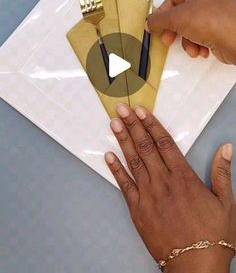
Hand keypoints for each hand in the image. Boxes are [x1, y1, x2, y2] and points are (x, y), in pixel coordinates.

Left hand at [105, 104, 235, 271]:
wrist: (196, 266)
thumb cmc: (214, 235)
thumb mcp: (226, 202)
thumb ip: (222, 172)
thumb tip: (226, 148)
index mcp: (184, 177)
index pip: (164, 143)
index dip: (152, 125)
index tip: (142, 111)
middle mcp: (163, 182)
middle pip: (145, 147)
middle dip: (133, 126)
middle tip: (121, 109)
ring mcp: (148, 196)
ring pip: (133, 162)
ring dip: (122, 141)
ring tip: (113, 124)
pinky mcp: (138, 210)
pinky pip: (124, 186)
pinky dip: (116, 170)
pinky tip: (108, 156)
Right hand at [147, 0, 235, 63]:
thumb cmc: (211, 21)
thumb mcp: (176, 18)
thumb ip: (158, 20)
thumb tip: (149, 23)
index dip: (162, 13)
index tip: (155, 26)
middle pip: (181, 14)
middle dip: (175, 31)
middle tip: (167, 40)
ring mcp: (216, 12)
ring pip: (190, 27)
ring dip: (187, 41)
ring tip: (191, 48)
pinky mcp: (220, 28)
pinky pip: (201, 35)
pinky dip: (198, 44)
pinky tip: (201, 50)